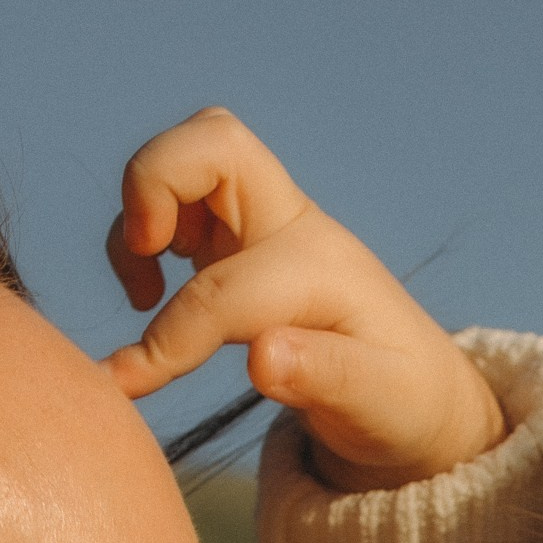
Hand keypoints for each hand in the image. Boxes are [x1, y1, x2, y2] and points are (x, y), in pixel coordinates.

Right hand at [104, 106, 505, 489]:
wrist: (416, 388)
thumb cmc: (399, 399)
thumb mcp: (379, 403)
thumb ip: (323, 378)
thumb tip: (262, 356)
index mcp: (321, 268)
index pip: (227, 287)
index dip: (170, 335)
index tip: (125, 384)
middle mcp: (291, 228)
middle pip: (215, 139)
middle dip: (154, 182)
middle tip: (147, 257)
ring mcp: (262, 226)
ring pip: (187, 159)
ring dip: (143, 208)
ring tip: (147, 294)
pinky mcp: (237, 240)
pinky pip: (176, 197)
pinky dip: (146, 231)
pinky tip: (158, 293)